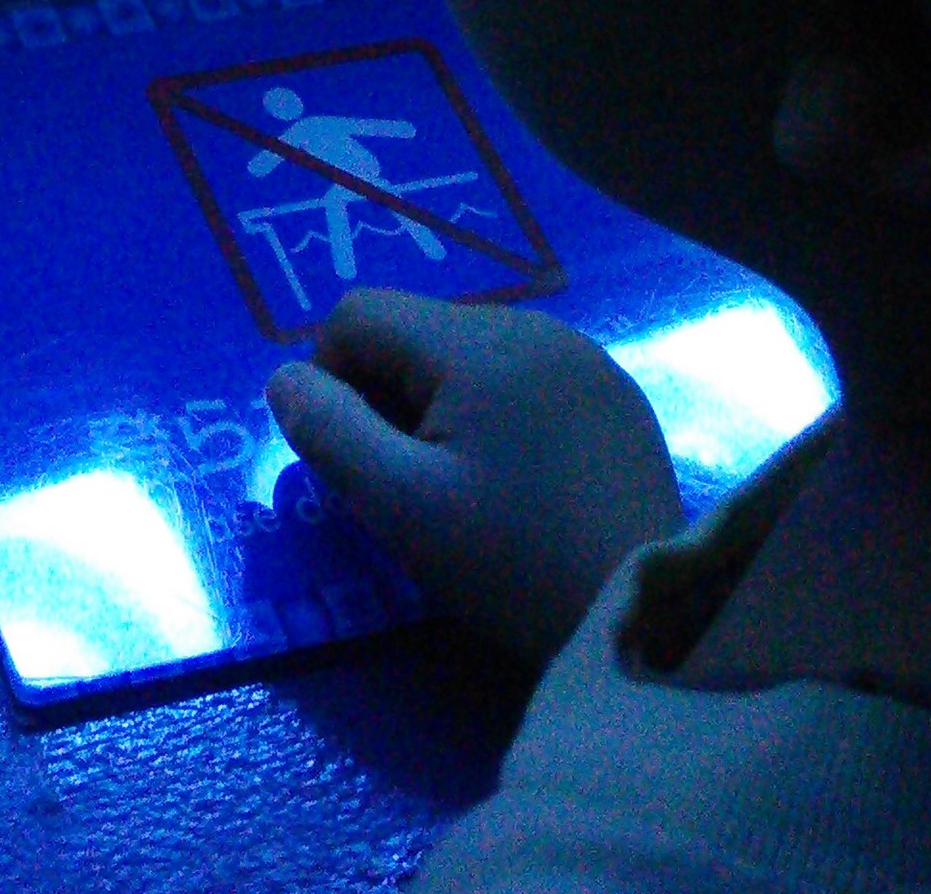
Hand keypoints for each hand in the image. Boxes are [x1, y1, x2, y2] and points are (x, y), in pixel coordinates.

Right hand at [267, 290, 682, 664]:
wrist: (645, 616)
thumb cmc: (515, 564)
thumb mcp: (402, 508)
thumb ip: (330, 432)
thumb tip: (285, 378)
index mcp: (479, 341)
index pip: (360, 314)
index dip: (330, 377)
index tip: (352, 458)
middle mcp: (534, 325)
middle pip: (417, 330)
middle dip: (390, 396)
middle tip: (408, 485)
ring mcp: (584, 357)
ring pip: (470, 353)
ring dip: (443, 405)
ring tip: (465, 488)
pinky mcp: (616, 395)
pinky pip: (526, 377)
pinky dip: (499, 415)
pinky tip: (521, 484)